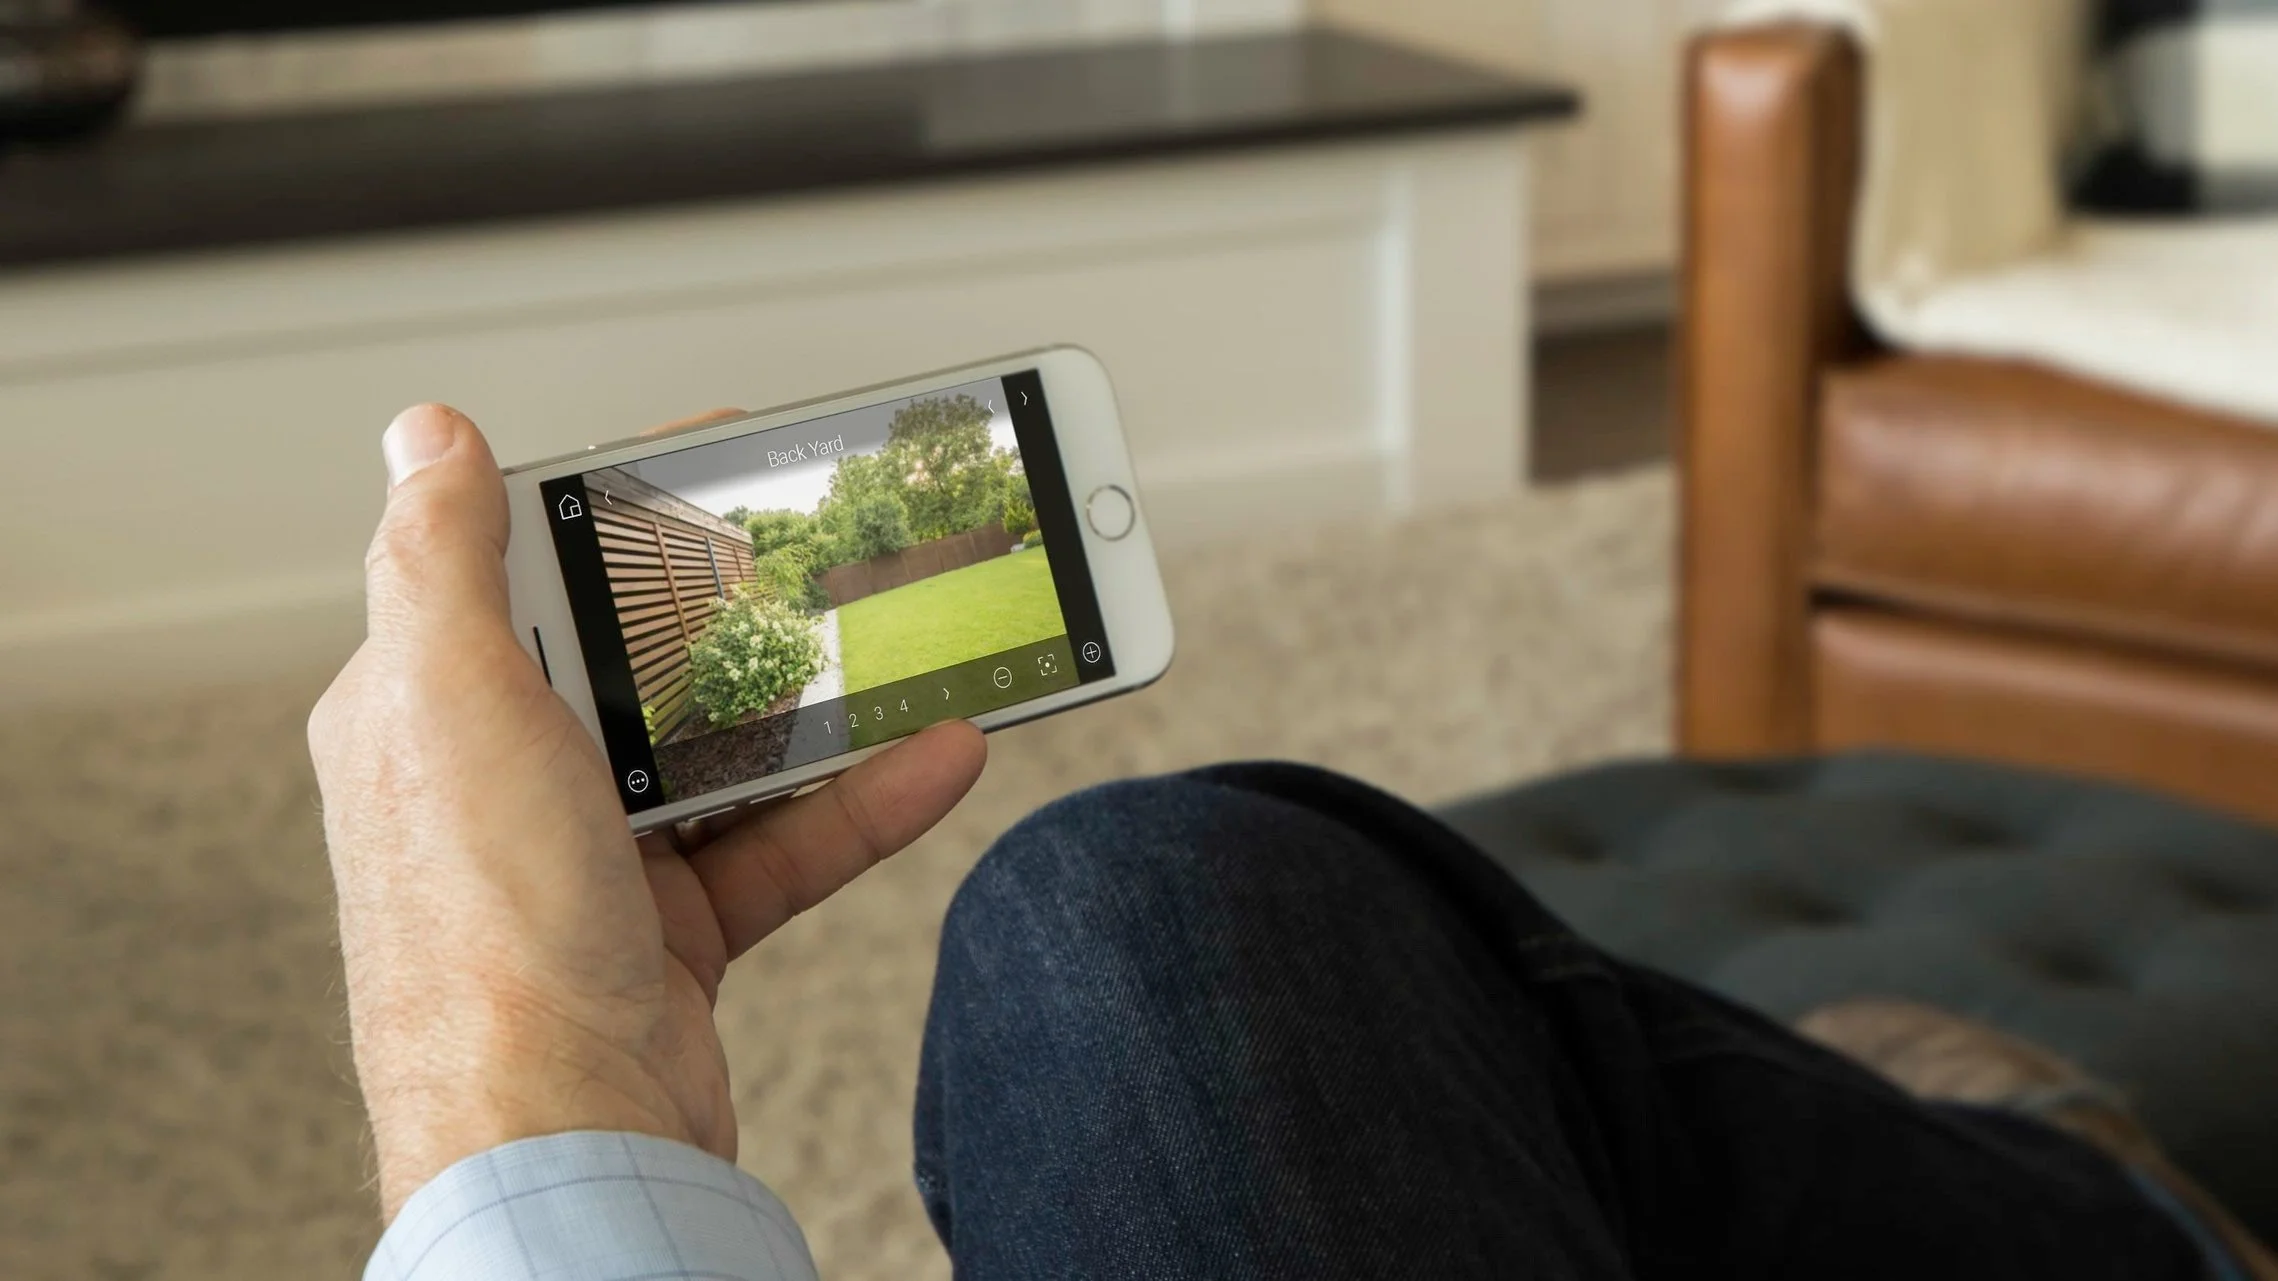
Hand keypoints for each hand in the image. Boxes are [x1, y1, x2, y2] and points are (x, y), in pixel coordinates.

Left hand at [309, 404, 985, 1219]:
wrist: (557, 1145)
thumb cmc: (486, 938)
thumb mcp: (450, 707)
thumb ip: (440, 561)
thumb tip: (426, 433)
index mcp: (430, 713)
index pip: (534, 573)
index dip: (631, 515)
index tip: (725, 468)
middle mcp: (505, 783)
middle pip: (646, 661)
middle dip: (750, 611)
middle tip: (838, 556)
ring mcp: (592, 861)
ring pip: (729, 753)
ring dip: (830, 708)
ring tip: (917, 652)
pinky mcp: (673, 930)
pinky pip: (783, 842)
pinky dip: (863, 801)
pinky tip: (939, 756)